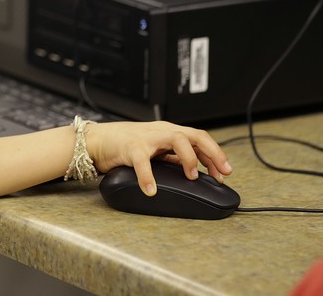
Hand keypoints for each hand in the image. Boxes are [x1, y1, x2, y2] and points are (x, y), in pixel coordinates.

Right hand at [86, 121, 232, 195]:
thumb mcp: (154, 149)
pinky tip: (151, 190)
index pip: (199, 138)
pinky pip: (142, 162)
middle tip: (222, 173)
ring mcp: (147, 138)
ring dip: (189, 158)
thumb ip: (172, 156)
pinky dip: (148, 178)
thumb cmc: (125, 145)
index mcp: (169, 132)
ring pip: (176, 139)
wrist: (97, 140)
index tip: (225, 173)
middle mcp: (161, 132)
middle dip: (213, 153)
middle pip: (194, 135)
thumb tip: (195, 169)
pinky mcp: (130, 147)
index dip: (216, 155)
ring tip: (192, 177)